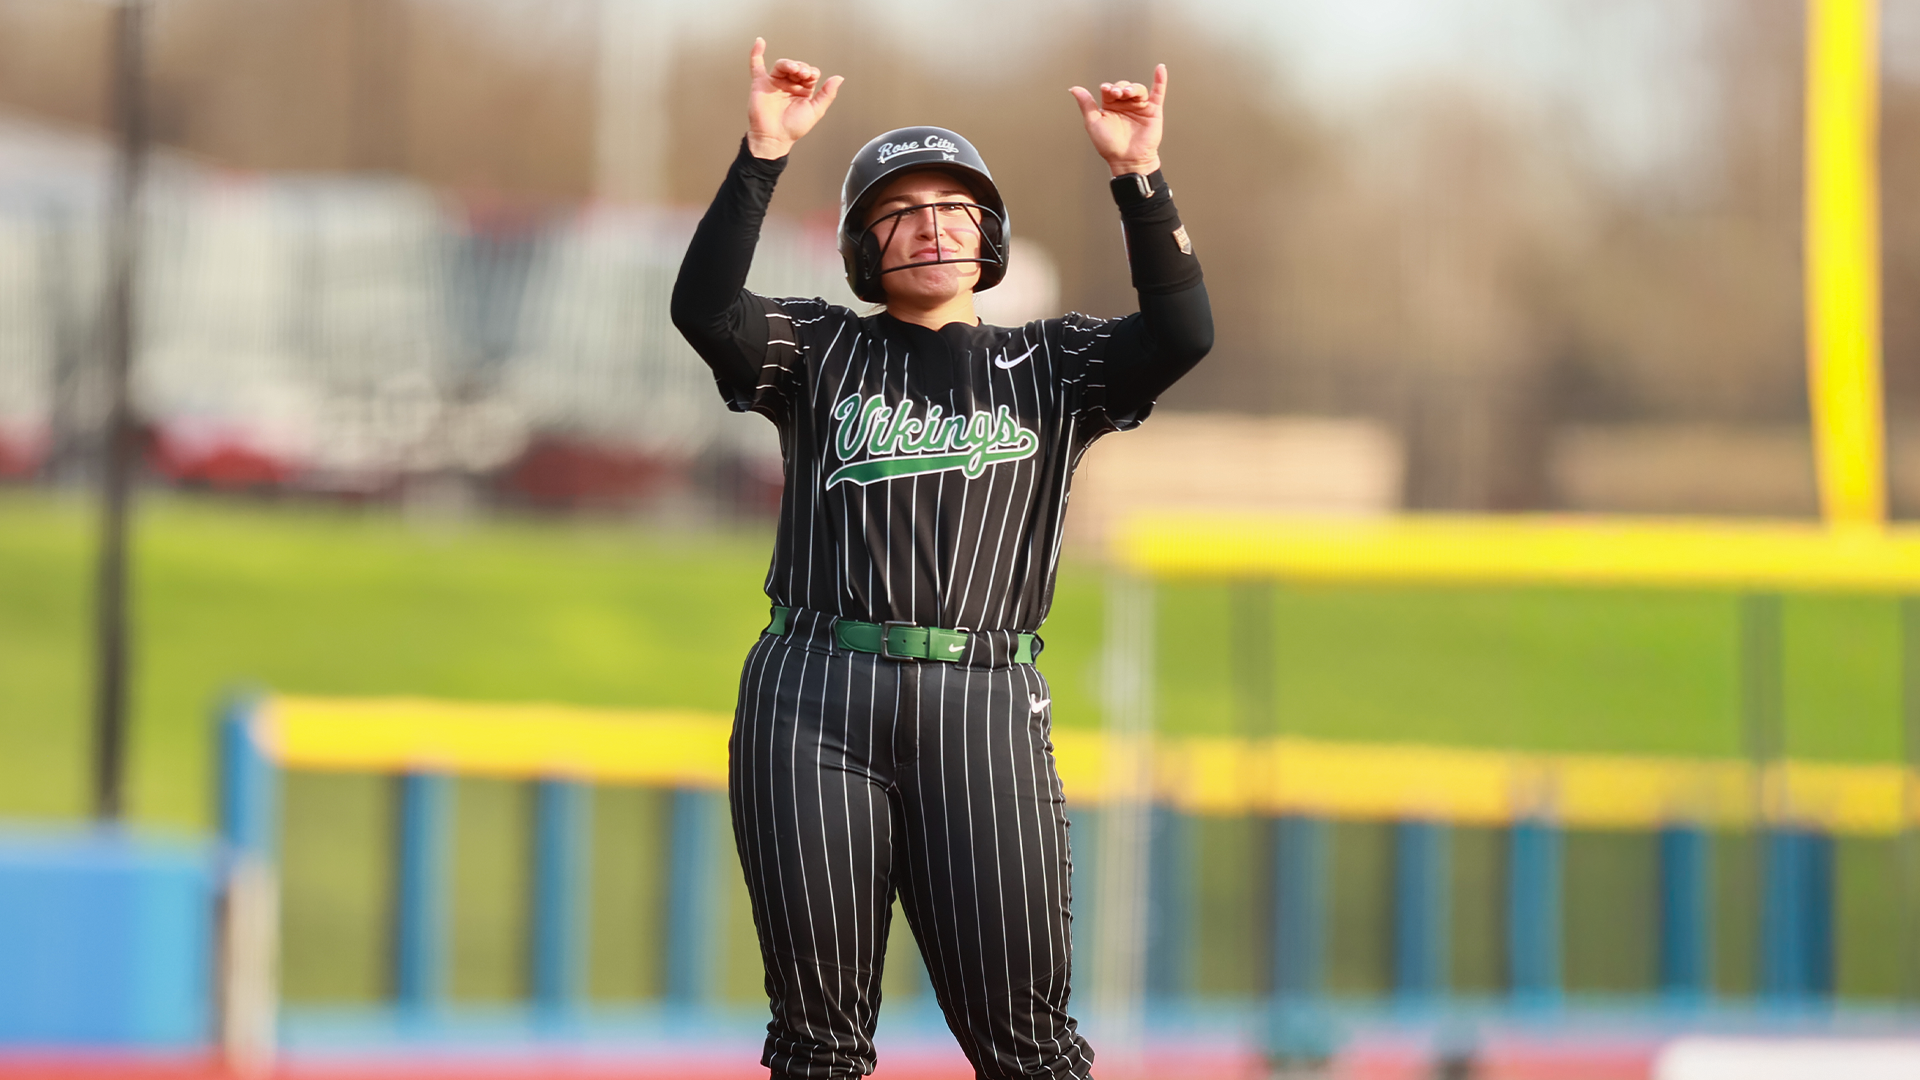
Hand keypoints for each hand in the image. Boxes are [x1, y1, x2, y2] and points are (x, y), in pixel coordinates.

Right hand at [745, 38, 842, 159]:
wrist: (775, 138)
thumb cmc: (793, 128)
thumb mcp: (815, 111)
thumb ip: (827, 94)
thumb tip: (839, 78)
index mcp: (803, 90)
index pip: (809, 73)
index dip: (811, 71)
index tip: (810, 77)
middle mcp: (789, 85)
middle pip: (796, 67)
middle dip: (801, 67)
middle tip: (803, 73)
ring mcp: (775, 83)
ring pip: (782, 65)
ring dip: (789, 64)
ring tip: (794, 70)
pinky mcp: (760, 84)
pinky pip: (757, 66)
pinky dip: (757, 53)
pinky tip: (759, 43)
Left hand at [1069, 64, 1165, 176]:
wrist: (1127, 160)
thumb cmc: (1110, 146)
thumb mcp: (1093, 123)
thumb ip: (1086, 105)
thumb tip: (1075, 89)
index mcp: (1110, 107)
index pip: (1109, 90)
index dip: (1108, 88)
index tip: (1106, 90)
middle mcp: (1125, 105)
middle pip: (1123, 87)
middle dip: (1120, 88)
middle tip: (1117, 94)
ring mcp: (1140, 107)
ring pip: (1137, 89)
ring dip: (1133, 88)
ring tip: (1128, 93)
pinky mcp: (1153, 111)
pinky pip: (1157, 92)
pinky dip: (1160, 80)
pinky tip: (1160, 69)